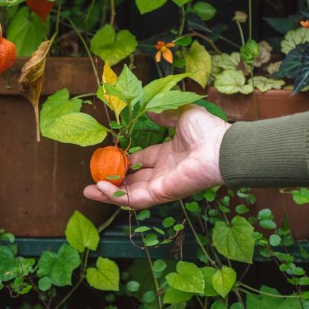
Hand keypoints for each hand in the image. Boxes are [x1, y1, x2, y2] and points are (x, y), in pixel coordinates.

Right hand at [83, 105, 230, 209]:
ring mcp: (162, 185)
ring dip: (109, 194)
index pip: (142, 162)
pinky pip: (135, 199)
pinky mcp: (161, 194)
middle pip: (132, 181)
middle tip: (93, 179)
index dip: (125, 162)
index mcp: (168, 155)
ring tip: (88, 190)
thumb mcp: (179, 115)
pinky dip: (117, 196)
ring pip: (130, 194)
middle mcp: (164, 172)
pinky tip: (101, 188)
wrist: (220, 147)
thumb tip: (148, 108)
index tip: (108, 158)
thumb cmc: (206, 131)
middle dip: (112, 182)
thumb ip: (162, 115)